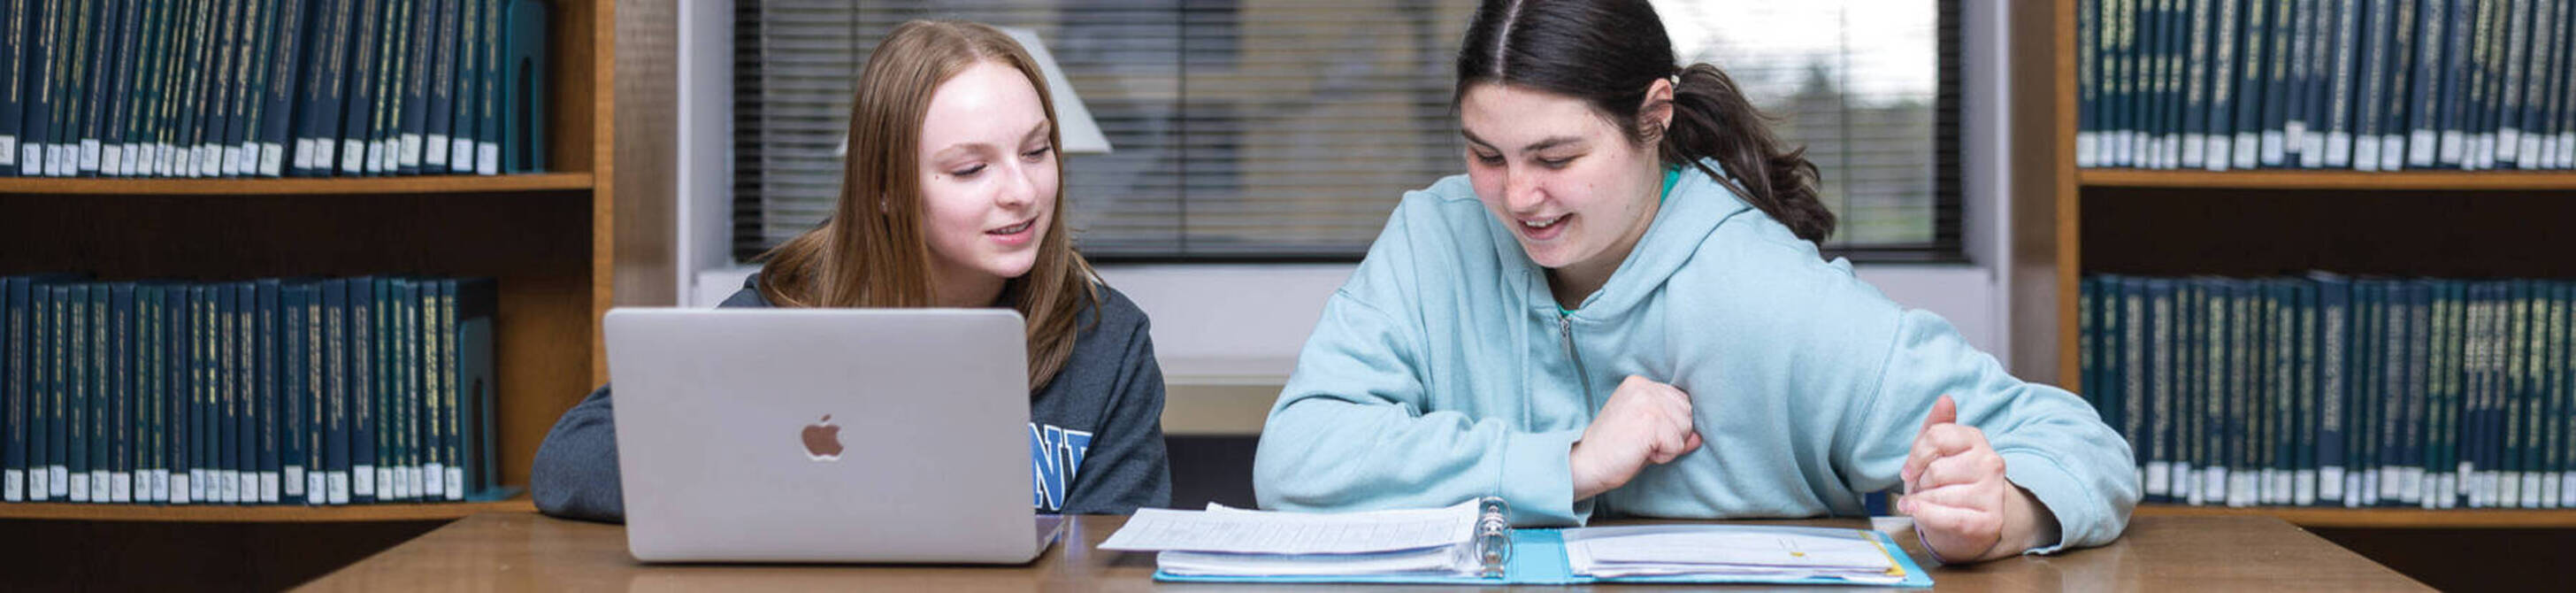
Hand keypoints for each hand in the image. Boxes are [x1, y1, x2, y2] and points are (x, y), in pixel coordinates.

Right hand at [1570, 375, 1702, 500]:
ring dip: (1668, 446)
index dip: (1670, 425)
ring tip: (1640, 447)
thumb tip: (1699, 437)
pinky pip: (1677, 444)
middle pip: (1687, 413)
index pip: (1681, 401)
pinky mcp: (1650, 420)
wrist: (1585, 464)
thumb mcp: (1646, 434)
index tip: (1643, 434)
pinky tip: (1640, 452)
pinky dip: (1663, 456)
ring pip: (1685, 428)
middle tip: (1641, 442)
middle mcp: (1644, 386)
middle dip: (1672, 435)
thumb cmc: (1612, 451)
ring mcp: (1647, 401)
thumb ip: (1673, 429)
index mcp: (1639, 383)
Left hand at [1899, 395, 2058, 562]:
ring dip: (1923, 502)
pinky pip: (1947, 517)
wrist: (1962, 525)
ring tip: (1932, 504)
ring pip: (1938, 495)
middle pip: (1935, 470)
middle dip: (1921, 484)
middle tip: (1927, 490)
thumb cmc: (1943, 484)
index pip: (1936, 436)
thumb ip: (1936, 426)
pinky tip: (1915, 511)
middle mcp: (1991, 463)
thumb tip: (1945, 399)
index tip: (1910, 470)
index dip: (1916, 456)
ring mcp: (1994, 493)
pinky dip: (1925, 515)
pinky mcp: (1990, 521)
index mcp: (1976, 439)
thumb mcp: (1934, 453)